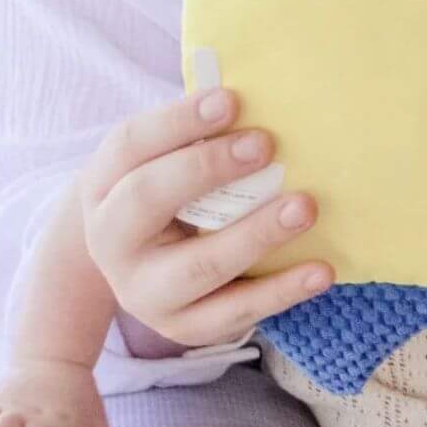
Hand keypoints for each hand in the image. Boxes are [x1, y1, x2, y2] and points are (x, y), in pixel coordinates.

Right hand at [80, 86, 334, 348]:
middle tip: (266, 144)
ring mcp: (145, 291)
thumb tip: (264, 99)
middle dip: (206, 168)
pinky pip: (236, 312)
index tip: (231, 100)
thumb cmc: (171, 194)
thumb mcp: (166, 162)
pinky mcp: (185, 327)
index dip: (179, 120)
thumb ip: (199, 134)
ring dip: (256, 234)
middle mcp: (112, 241)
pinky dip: (283, 291)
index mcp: (103, 185)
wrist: (139, 267)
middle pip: (147, 198)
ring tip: (306, 207)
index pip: (131, 145)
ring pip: (198, 266)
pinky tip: (323, 271)